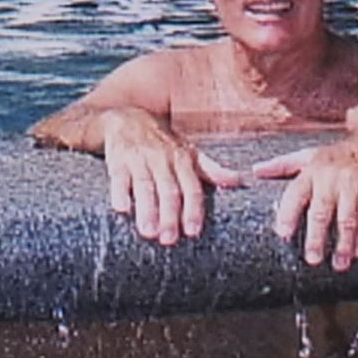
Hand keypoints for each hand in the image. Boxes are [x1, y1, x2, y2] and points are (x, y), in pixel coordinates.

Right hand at [101, 113, 245, 244]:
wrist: (127, 118)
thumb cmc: (162, 142)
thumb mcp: (188, 152)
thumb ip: (211, 170)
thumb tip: (239, 181)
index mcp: (182, 159)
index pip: (191, 188)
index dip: (193, 210)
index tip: (193, 231)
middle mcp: (162, 159)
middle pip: (168, 190)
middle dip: (169, 215)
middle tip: (169, 239)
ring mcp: (139, 158)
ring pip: (144, 185)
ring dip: (146, 209)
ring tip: (148, 232)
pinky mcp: (117, 159)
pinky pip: (118, 177)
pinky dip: (119, 192)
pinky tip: (121, 208)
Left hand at [254, 140, 357, 271]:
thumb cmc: (339, 154)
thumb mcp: (309, 155)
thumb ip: (281, 165)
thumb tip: (256, 171)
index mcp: (312, 171)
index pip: (295, 194)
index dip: (288, 214)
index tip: (283, 233)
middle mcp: (331, 179)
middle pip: (321, 211)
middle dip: (317, 237)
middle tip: (312, 258)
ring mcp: (354, 186)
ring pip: (347, 219)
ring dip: (344, 244)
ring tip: (339, 263)